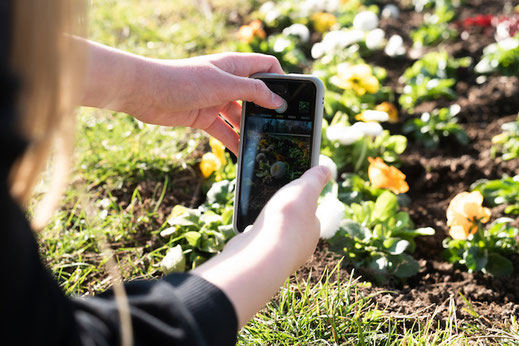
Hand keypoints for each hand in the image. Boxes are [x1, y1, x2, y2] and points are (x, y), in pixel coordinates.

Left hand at [80, 40, 284, 153]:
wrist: (146, 93)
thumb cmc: (184, 80)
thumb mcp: (224, 85)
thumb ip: (253, 92)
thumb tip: (278, 101)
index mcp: (235, 66)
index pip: (266, 67)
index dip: (281, 80)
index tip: (291, 100)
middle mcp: (228, 82)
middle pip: (255, 96)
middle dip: (267, 111)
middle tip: (282, 129)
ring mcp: (216, 100)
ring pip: (240, 117)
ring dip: (250, 130)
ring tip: (265, 146)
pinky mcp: (204, 117)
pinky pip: (224, 131)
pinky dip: (233, 141)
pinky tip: (243, 154)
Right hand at [193, 166, 331, 327]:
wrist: (261, 252)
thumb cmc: (286, 219)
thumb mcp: (305, 189)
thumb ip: (315, 179)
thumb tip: (327, 170)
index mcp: (313, 230)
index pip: (310, 214)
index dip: (301, 202)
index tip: (290, 193)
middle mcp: (300, 247)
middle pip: (293, 226)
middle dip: (283, 216)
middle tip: (272, 201)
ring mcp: (280, 256)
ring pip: (276, 237)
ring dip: (269, 226)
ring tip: (259, 214)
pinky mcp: (261, 261)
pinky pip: (260, 245)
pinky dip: (256, 238)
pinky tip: (250, 229)